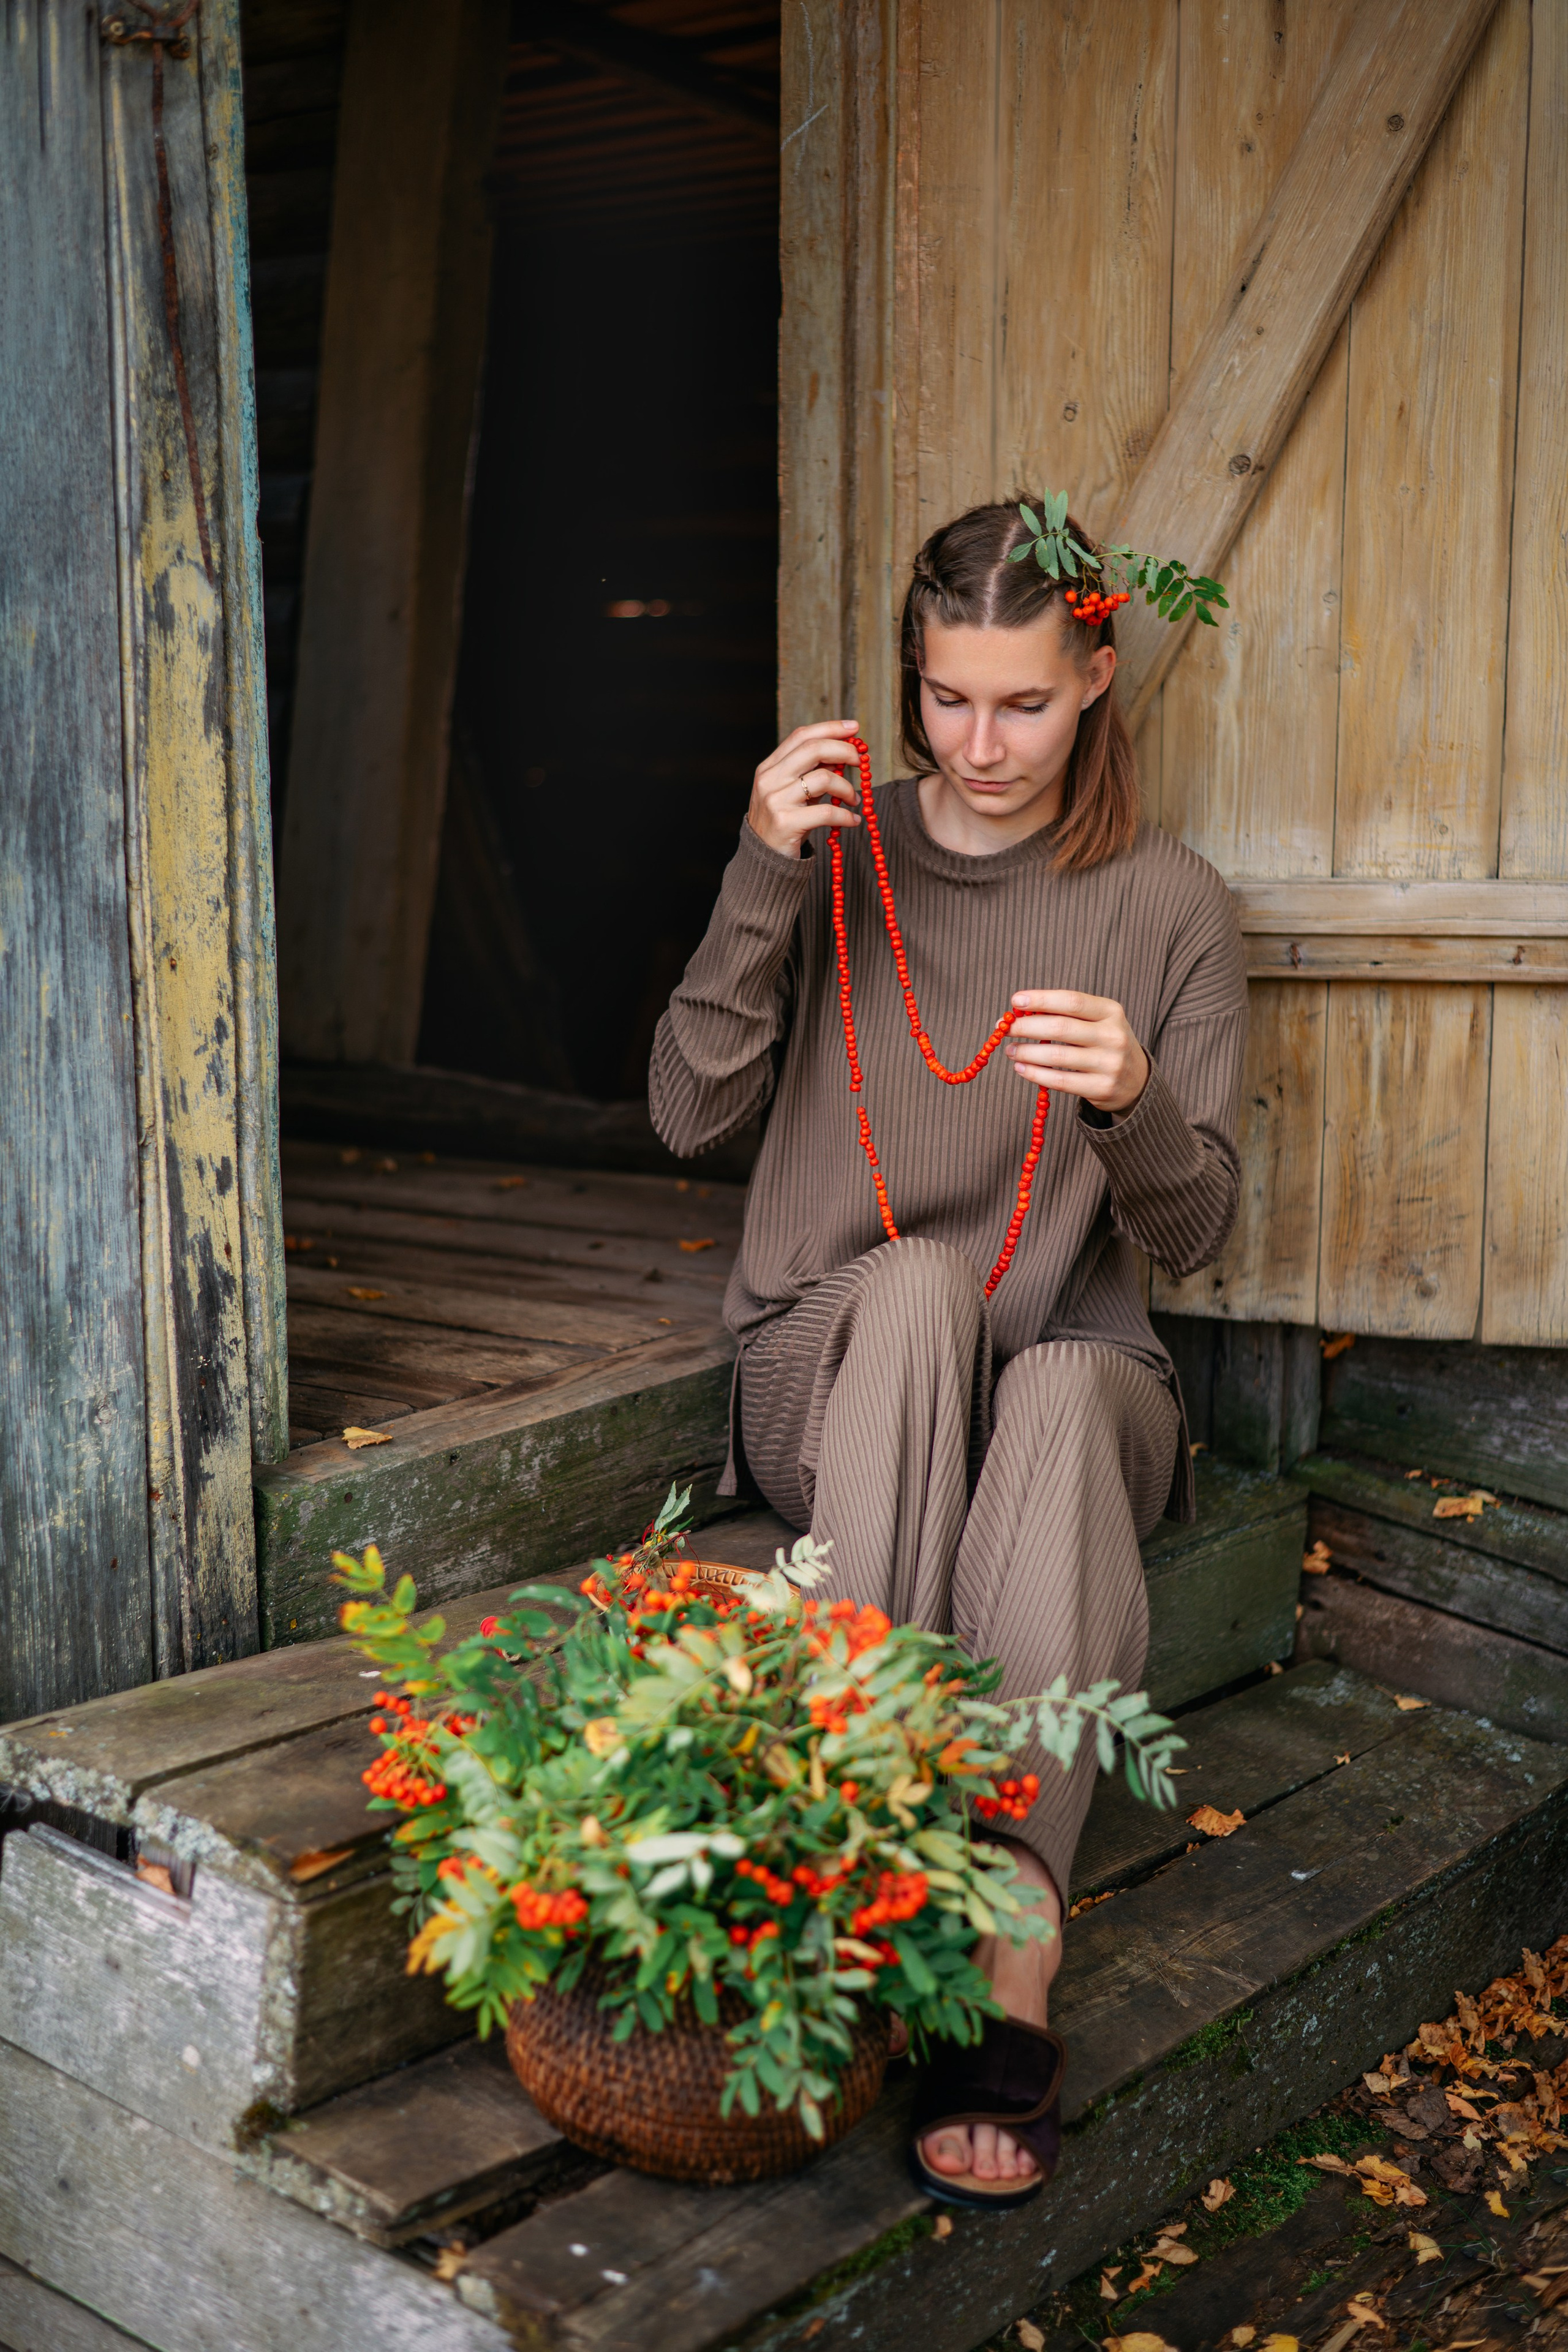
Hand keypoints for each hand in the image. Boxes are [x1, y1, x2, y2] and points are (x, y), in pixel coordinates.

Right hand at [747, 721, 863, 857]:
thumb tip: (843, 753)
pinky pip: (826, 812)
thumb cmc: (784, 822)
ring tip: (855, 799)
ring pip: (823, 779)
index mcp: (769, 767)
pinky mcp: (786, 823)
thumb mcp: (792, 792)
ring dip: (847, 788)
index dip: (829, 728)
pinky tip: (853, 820)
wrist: (763, 859)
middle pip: (813, 749)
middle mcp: (769, 779)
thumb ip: (811, 772)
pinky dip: (846, 816)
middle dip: (843, 750)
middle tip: (861, 760)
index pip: (801, 736)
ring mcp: (776, 800)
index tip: (854, 728)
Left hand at [1004, 990, 1149, 1115]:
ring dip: (1026, 1052)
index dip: (1041, 999)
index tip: (1015, 1000)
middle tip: (1003, 1028)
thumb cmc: (1104, 1043)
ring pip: (1056, 1056)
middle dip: (1026, 1026)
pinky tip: (1021, 1068)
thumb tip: (1020, 1012)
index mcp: (1111, 1012)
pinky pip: (1060, 1081)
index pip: (1071, 1001)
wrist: (1136, 1080)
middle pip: (1060, 1027)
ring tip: (1010, 1050)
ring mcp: (1109, 1064)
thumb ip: (1065, 1014)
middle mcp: (1113, 1036)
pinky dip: (1035, 1074)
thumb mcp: (1097, 1022)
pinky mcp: (1101, 1088)